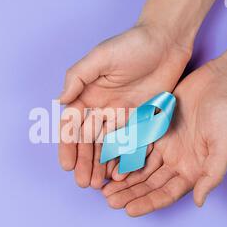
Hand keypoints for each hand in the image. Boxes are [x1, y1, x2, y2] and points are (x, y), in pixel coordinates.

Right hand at [58, 25, 191, 188]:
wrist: (166, 41)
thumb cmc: (131, 44)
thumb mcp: (100, 57)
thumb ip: (77, 77)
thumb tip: (59, 101)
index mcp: (88, 95)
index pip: (73, 126)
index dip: (68, 146)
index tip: (67, 165)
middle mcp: (102, 108)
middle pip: (89, 141)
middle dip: (85, 162)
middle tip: (84, 183)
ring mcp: (122, 116)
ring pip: (108, 146)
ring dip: (102, 165)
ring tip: (98, 185)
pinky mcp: (142, 119)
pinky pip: (131, 143)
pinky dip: (124, 159)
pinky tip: (120, 174)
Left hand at [102, 63, 226, 215]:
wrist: (220, 83)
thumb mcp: (225, 147)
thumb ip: (211, 175)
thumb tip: (199, 202)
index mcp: (193, 171)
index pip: (167, 193)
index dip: (148, 203)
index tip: (129, 210)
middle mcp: (176, 162)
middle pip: (149, 184)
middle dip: (130, 194)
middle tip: (109, 201)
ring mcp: (164, 146)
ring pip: (139, 168)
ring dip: (123, 179)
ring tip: (104, 188)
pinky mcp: (155, 130)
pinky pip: (135, 146)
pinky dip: (123, 156)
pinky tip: (108, 163)